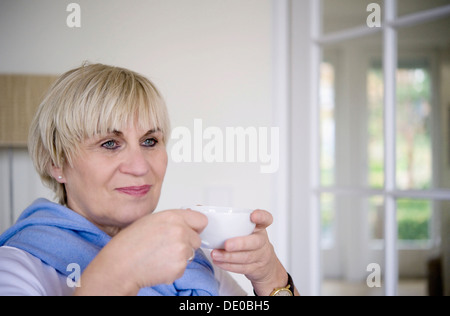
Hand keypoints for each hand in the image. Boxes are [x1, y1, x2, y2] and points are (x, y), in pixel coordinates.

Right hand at [74, 209, 206, 295]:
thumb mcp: (150, 221)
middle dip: (187, 243)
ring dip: (180, 256)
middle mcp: (180, 230)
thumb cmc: (129, 244)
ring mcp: (182, 249)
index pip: (201, 220)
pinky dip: (174, 268)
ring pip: (190, 254)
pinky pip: (183, 267)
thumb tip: (185, 223)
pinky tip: (159, 265)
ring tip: (159, 256)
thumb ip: (171, 220)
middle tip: (168, 247)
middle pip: (197, 239)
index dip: (195, 227)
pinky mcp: (180, 266)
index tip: (192, 231)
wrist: (120, 266)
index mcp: (172, 216)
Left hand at [210, 209, 289, 295]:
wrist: (263, 264)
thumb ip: (227, 219)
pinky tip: (218, 262)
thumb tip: (200, 208)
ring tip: (215, 254)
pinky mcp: (256, 268)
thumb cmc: (247, 241)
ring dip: (229, 257)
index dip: (261, 216)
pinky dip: (229, 266)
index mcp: (259, 227)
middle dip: (240, 243)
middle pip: (256, 242)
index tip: (253, 215)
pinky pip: (242, 268)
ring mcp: (261, 256)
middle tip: (226, 244)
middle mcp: (262, 240)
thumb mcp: (243, 228)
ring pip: (247, 257)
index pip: (266, 219)